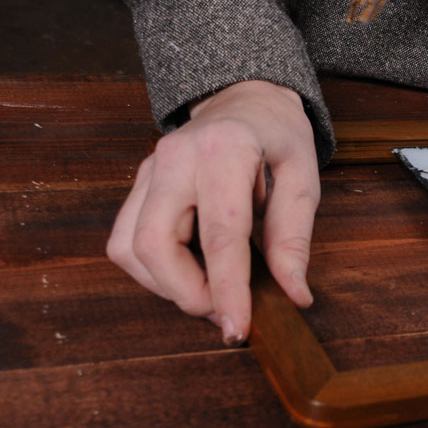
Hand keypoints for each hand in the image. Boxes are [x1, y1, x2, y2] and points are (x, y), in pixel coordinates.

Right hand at [106, 80, 319, 343]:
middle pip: (155, 244)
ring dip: (166, 285)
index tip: (236, 329)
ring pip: (129, 248)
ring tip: (209, 290)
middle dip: (186, 293)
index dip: (227, 290)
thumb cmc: (277, 137)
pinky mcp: (137, 185)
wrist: (244, 98)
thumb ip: (295, 239)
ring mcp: (148, 170)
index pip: (220, 235)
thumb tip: (295, 296)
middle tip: (223, 309)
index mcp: (225, 150)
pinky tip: (187, 271)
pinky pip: (124, 242)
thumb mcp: (303, 179)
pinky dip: (152, 271)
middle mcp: (175, 157)